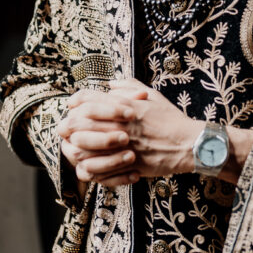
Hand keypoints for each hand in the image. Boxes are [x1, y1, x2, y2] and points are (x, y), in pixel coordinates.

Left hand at [58, 79, 197, 188]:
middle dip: (68, 125)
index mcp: (126, 105)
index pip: (89, 100)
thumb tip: (110, 84)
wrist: (189, 143)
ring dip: (75, 147)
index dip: (75, 102)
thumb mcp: (152, 95)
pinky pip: (100, 168)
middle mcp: (122, 123)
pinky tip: (86, 165)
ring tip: (71, 148)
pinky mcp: (129, 163)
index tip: (71, 106)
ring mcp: (124, 144)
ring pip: (86, 147)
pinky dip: (89, 167)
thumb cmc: (170, 118)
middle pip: (82, 122)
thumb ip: (129, 87)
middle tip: (63, 128)